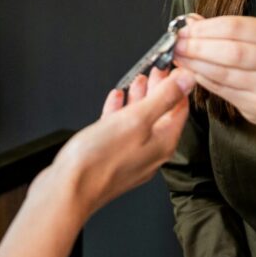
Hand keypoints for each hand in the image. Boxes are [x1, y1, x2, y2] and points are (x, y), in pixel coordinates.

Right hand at [46, 67, 193, 217]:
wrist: (69, 190)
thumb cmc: (98, 161)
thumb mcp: (136, 119)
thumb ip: (163, 98)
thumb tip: (187, 80)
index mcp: (163, 142)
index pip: (180, 108)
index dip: (178, 85)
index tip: (173, 66)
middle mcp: (151, 152)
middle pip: (162, 114)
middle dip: (158, 89)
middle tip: (155, 70)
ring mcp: (132, 157)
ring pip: (141, 122)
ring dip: (139, 98)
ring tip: (136, 80)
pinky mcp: (113, 159)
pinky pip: (122, 131)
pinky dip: (120, 112)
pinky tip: (114, 101)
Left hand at [171, 15, 255, 127]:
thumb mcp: (252, 40)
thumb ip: (222, 30)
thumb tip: (190, 21)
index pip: (234, 26)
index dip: (204, 28)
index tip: (183, 30)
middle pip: (230, 50)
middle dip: (197, 47)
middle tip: (176, 46)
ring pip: (224, 72)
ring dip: (195, 65)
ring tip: (179, 59)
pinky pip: (223, 89)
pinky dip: (203, 80)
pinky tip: (191, 73)